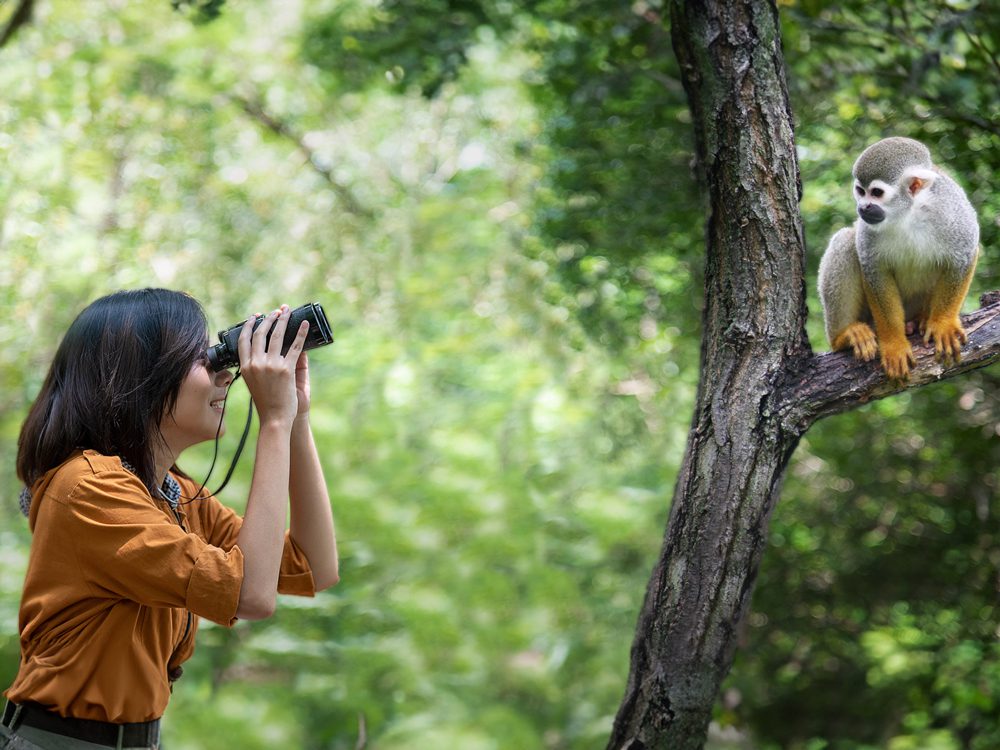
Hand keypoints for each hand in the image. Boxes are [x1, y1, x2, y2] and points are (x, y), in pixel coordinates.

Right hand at [237, 305, 309, 425]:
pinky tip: (304, 324)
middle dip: (268, 319)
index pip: (244, 340)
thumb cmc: (266, 402)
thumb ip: (257, 365)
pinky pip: (295, 346)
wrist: (275, 418)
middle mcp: (257, 364)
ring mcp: (272, 366)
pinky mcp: (287, 369)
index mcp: (246, 367)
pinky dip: (301, 333)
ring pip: (277, 336)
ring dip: (283, 321)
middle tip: (275, 312)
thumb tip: (266, 348)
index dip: (249, 326)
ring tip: (287, 312)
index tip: (254, 317)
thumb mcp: (254, 382)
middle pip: (261, 334)